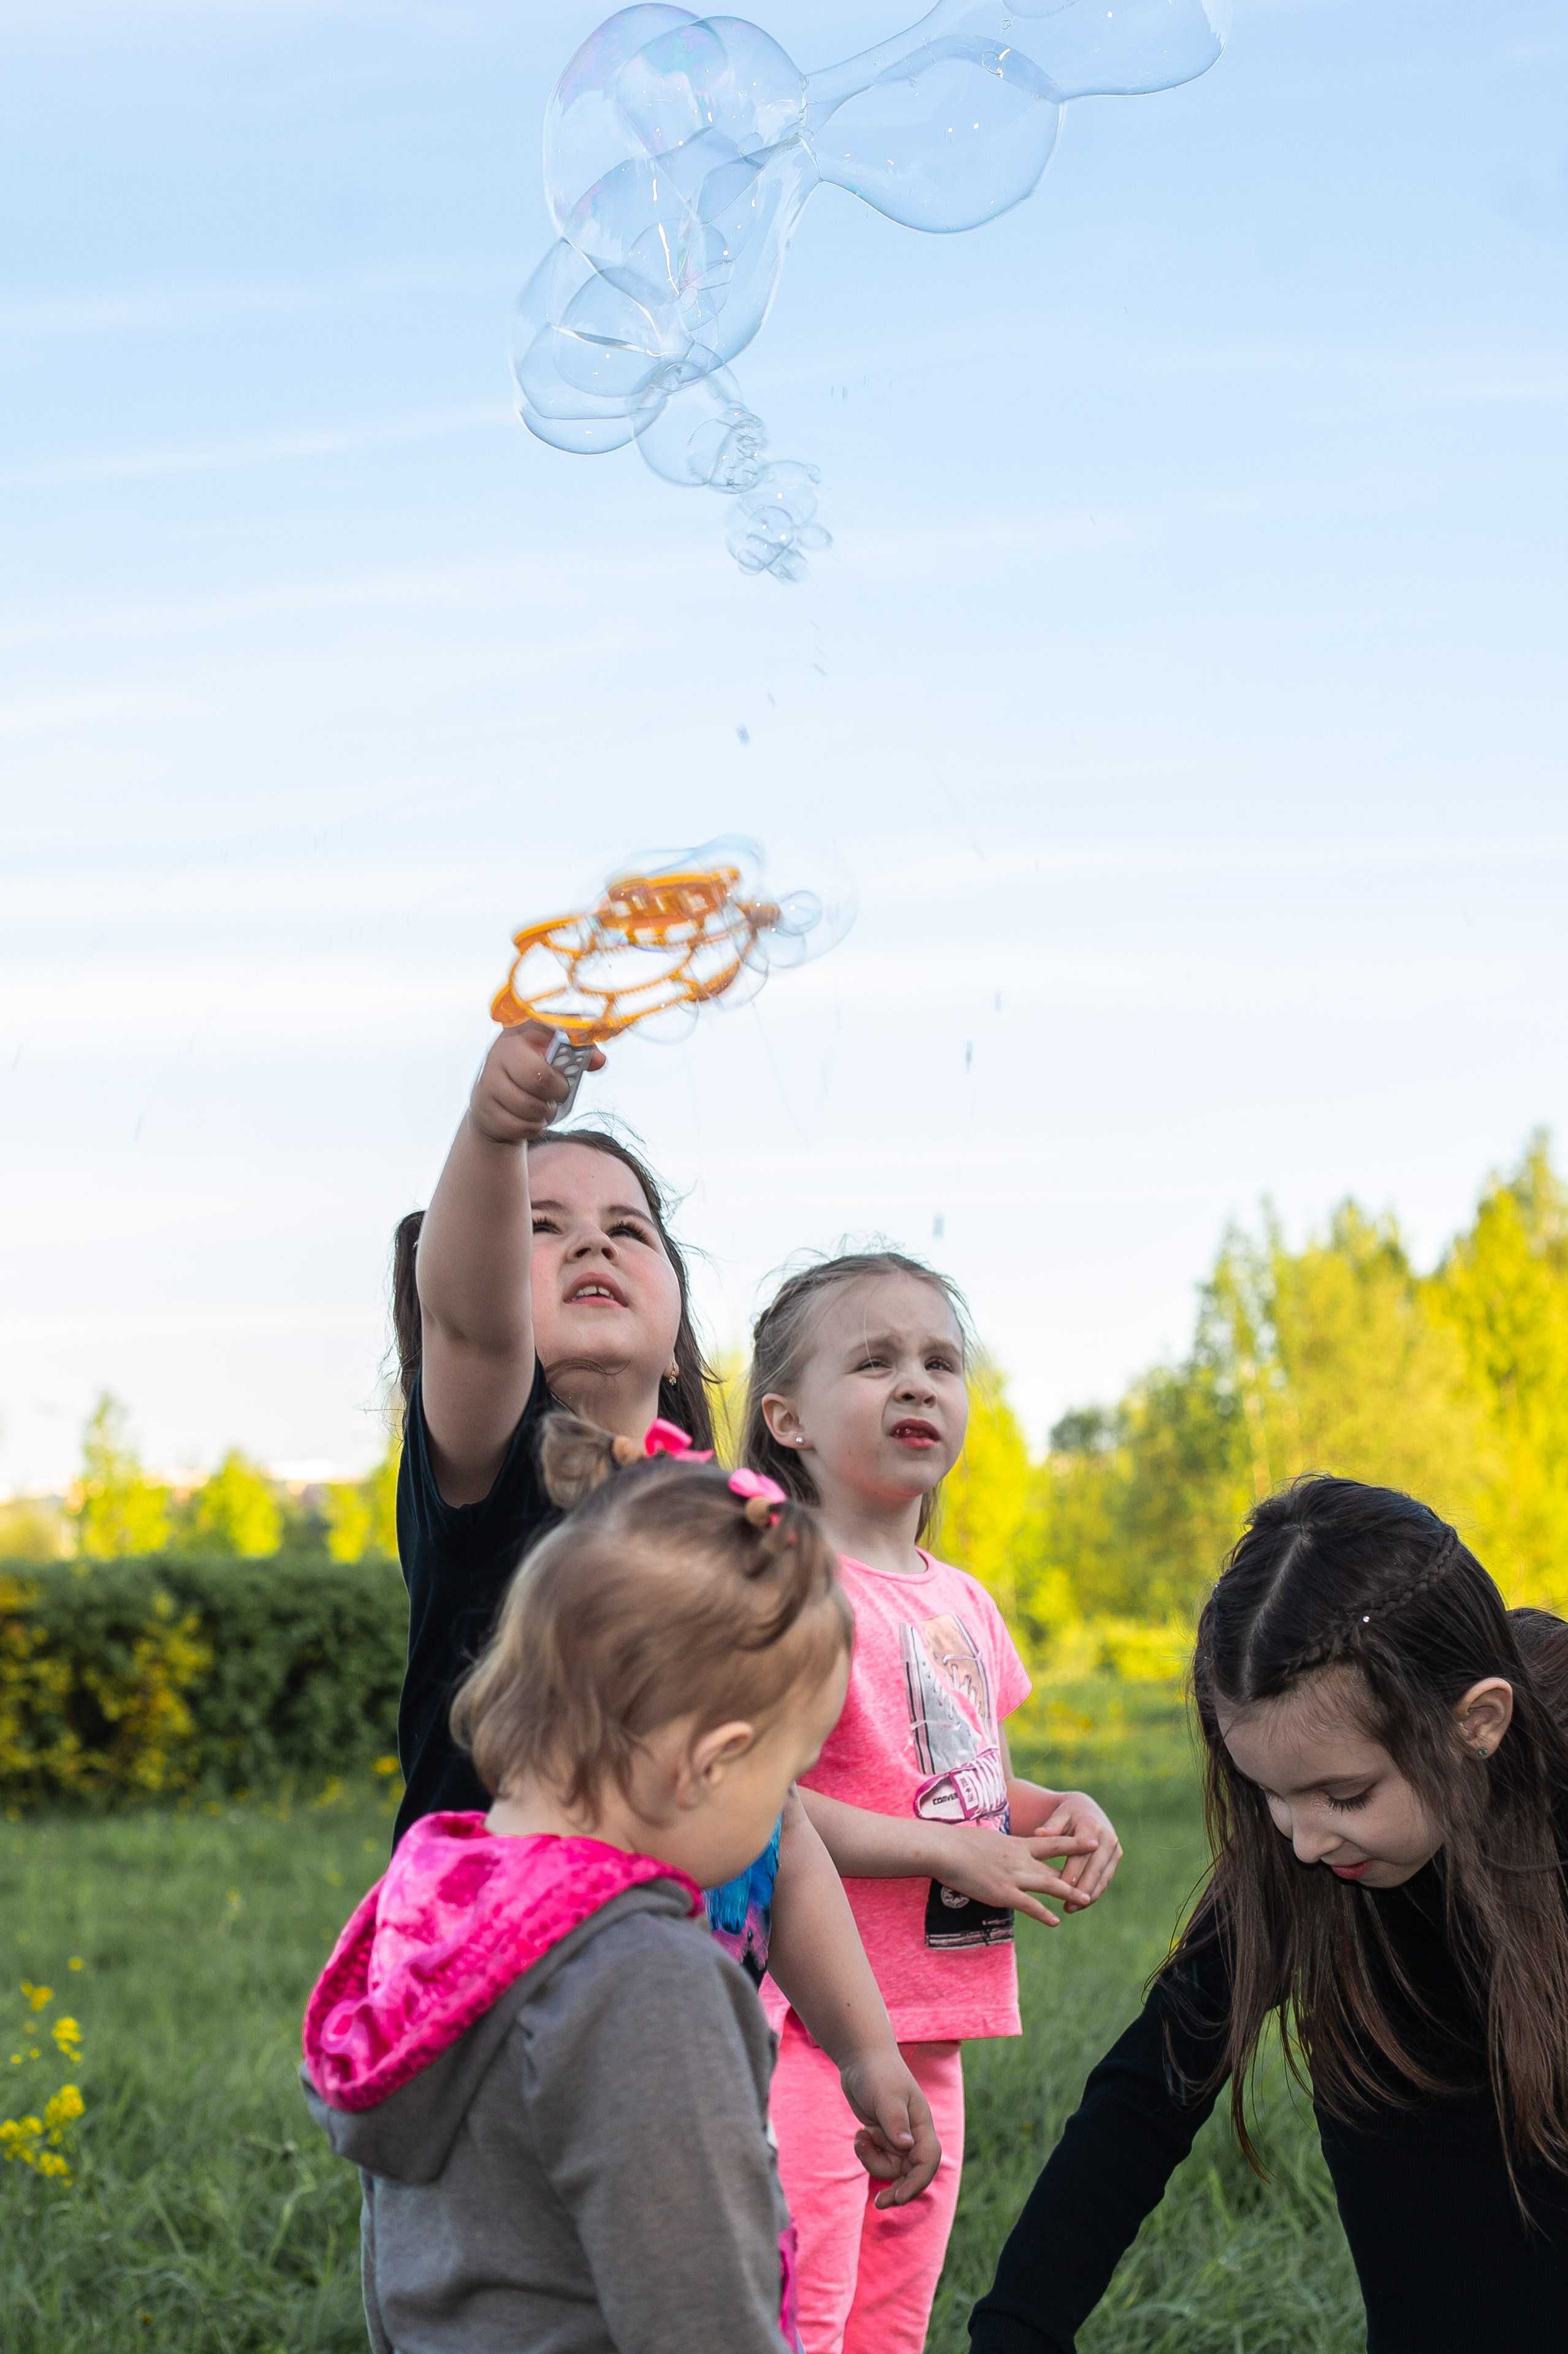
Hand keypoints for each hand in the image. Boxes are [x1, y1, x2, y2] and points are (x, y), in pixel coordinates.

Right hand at [467, 1023, 605, 1147]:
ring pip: (530, 1107)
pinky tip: (530, 1118)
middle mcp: (500, 1051)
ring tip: (544, 1105)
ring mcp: (488, 1081)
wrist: (493, 1102)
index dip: (569, 1044)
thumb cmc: (533, 1074)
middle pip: (539, 1077)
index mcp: (521, 1031)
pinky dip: (533, 1127)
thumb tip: (599, 1060)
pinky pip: (520, 1126)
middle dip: (558, 1090)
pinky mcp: (485, 1110)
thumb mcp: (555, 1058)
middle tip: (560, 1092)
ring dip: (546, 1112)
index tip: (580, 1058)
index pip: (548, 1028)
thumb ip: (581, 1053)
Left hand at [837, 2046, 941, 2207]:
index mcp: (921, 2124)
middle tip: (878, 2204)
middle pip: (911, 2173)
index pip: (927, 2161)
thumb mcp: (885, 2096)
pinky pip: (877, 2157)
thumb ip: (895, 2122)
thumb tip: (906, 2147)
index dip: (916, 2183)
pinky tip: (859, 2134)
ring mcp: (897, 2137)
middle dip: (897, 2190)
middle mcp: (913, 2134)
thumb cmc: (877, 2073)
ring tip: (860, 2138)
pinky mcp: (883, 2137)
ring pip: (891, 2168)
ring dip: (872, 2161)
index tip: (898, 2197)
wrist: (861, 2058)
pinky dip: (866, 2152)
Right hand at [928, 1823, 1102, 1927]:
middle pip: (1056, 1867)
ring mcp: (1014, 1876)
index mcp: (1017, 1844)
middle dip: (1078, 1873)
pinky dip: (1045, 1914)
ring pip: (1050, 1885)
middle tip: (1098, 1876)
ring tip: (1087, 1900)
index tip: (1093, 1842)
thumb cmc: (960, 1843)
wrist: (946, 1849)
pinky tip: (1055, 1921)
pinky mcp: (1004, 1893)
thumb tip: (1003, 1850)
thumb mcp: (987, 1839)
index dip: (1075, 1843)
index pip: (1053, 1843)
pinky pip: (1030, 1906)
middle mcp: (1021, 1859)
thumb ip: (1001, 1847)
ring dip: (1070, 1893)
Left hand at [1037, 1793, 1121, 1900]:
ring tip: (1070, 1908)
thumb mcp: (1058, 1815)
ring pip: (1102, 1878)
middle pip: (1094, 1870)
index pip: (1080, 1856)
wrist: (1086, 1808)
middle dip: (1080, 1891)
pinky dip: (1094, 1892)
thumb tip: (1038, 1833)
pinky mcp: (1116, 1856)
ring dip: (1088, 1896)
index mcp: (1091, 1827)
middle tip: (1066, 1907)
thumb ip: (1050, 1826)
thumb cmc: (1067, 1814)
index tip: (1058, 1889)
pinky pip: (1106, 1879)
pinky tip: (1080, 1904)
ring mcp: (1114, 1848)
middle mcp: (1107, 1838)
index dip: (1070, 1875)